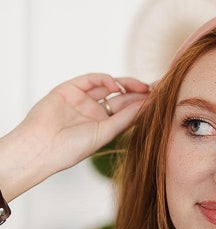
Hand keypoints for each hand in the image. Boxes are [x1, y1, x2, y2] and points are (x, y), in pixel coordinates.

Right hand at [0, 74, 149, 200]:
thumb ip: (126, 118)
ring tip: (143, 86)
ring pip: (110, 86)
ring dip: (127, 83)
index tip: (162, 100)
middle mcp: (94, 112)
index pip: (128, 111)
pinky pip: (93, 79)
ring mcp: (82, 99)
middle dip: (140, 92)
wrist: (41, 147)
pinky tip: (117, 85)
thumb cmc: (71, 148)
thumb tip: (149, 106)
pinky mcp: (70, 88)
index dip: (144, 104)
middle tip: (158, 88)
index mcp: (103, 126)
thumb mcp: (105, 133)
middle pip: (122, 97)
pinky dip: (106, 79)